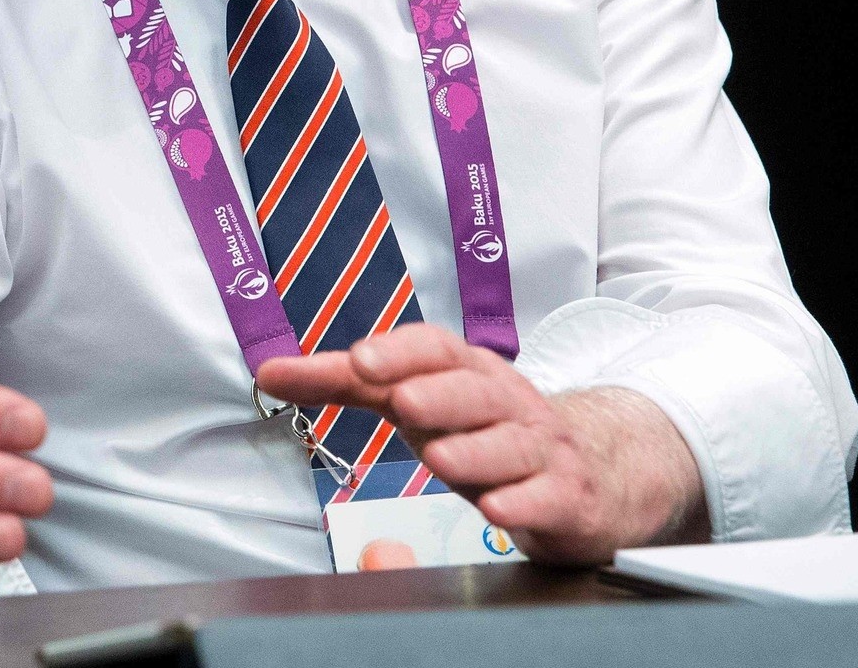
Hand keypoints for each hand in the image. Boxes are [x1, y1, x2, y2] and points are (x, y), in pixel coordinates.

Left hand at [255, 323, 706, 564]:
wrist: (589, 468)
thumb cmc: (481, 426)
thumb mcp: (415, 398)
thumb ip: (343, 384)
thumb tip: (267, 372)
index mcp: (466, 370)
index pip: (435, 348)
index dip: (400, 350)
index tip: (361, 359)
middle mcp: (506, 400)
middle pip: (474, 391)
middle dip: (438, 395)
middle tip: (403, 402)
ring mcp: (540, 447)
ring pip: (510, 444)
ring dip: (475, 450)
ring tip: (441, 459)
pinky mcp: (565, 494)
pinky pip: (546, 495)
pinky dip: (523, 502)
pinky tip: (499, 509)